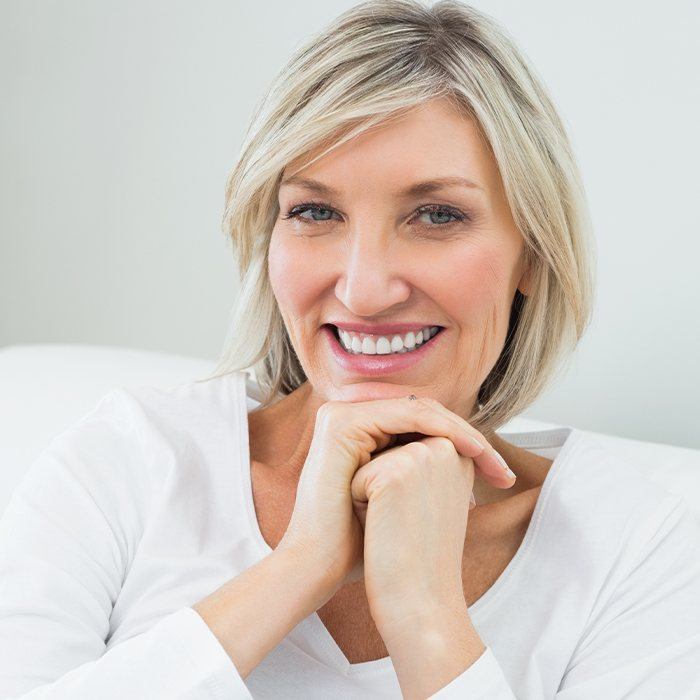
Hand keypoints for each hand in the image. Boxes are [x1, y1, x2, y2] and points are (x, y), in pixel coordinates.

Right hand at [277, 394, 514, 598]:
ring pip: (420, 410)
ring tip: (494, 463)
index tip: (498, 477)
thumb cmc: (359, 542)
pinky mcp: (342, 421)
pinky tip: (472, 451)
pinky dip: (445, 429)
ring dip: (463, 432)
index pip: (421, 423)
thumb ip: (422, 473)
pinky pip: (407, 415)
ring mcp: (341, 414)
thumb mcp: (400, 499)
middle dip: (470, 438)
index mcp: (358, 430)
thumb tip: (469, 472)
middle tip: (503, 472)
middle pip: (424, 413)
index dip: (463, 442)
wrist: (319, 565)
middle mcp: (348, 416)